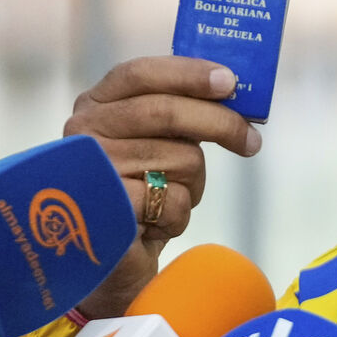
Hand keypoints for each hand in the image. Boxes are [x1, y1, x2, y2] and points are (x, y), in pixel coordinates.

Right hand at [63, 56, 260, 317]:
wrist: (110, 262)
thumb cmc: (142, 194)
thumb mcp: (160, 143)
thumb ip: (183, 113)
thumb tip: (235, 91)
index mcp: (96, 106)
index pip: (140, 73)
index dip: (188, 73)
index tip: (230, 82)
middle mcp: (84, 131)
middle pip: (166, 112)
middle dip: (221, 124)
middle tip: (252, 142)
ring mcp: (90, 169)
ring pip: (179, 157)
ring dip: (194, 184)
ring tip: (171, 200)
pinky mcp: (105, 208)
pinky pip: (175, 199)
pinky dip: (181, 215)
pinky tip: (157, 224)